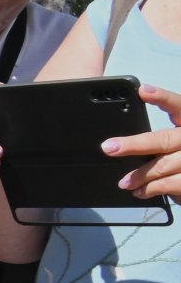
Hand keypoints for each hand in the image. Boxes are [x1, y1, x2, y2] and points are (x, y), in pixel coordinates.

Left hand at [103, 83, 180, 197]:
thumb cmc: (180, 156)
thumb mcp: (173, 141)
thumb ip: (158, 139)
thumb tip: (118, 143)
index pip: (179, 105)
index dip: (162, 98)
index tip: (142, 91)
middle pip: (165, 139)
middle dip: (135, 145)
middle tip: (109, 148)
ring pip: (165, 165)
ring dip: (140, 175)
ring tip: (124, 182)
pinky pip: (171, 184)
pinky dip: (152, 189)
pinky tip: (140, 191)